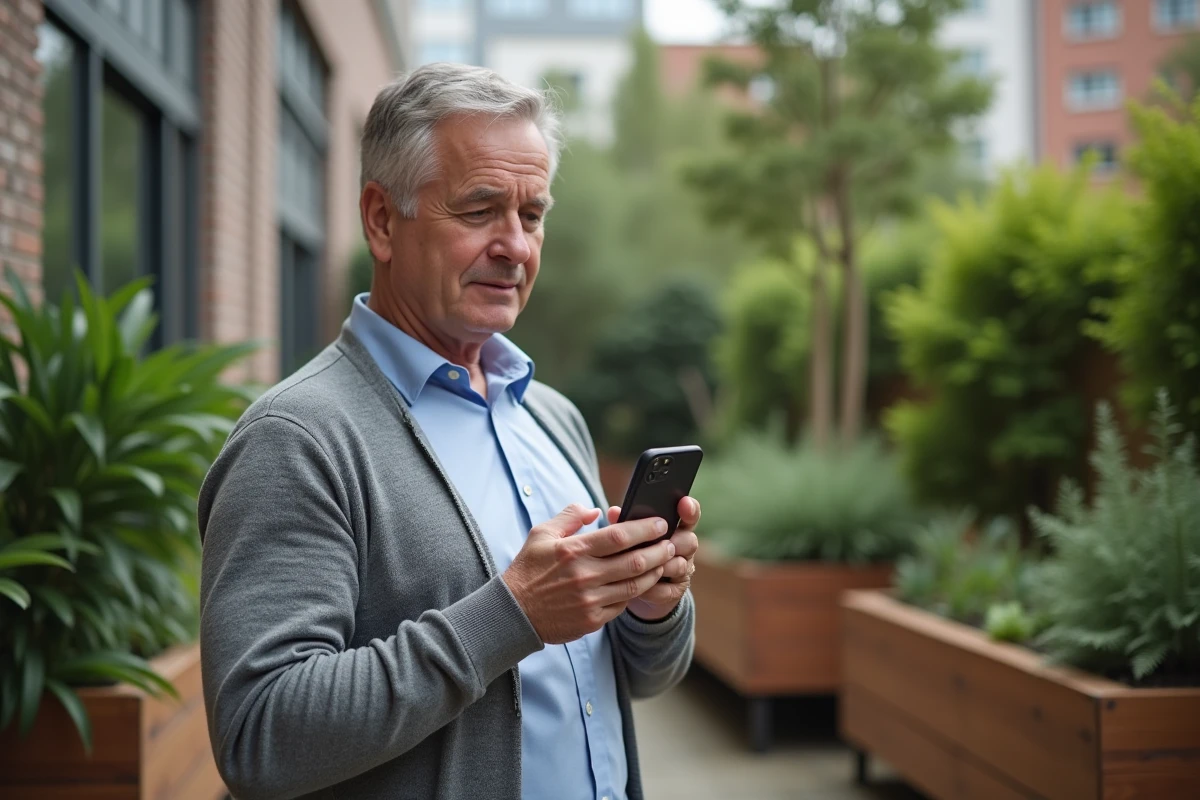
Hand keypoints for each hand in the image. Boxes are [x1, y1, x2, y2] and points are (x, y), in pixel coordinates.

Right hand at [502, 504, 676, 644]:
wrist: (513, 613)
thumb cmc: (528, 569)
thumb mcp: (541, 534)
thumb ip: (570, 517)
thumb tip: (595, 509)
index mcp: (573, 551)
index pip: (619, 536)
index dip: (644, 528)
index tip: (660, 523)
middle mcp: (584, 576)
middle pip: (634, 562)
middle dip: (659, 551)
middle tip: (670, 543)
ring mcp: (589, 600)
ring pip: (634, 585)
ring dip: (654, 572)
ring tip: (664, 562)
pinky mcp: (592, 620)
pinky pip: (622, 605)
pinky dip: (635, 592)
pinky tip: (642, 583)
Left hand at [622, 496, 699, 622]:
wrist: (631, 587)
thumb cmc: (632, 552)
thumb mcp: (630, 537)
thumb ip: (625, 523)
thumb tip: (614, 512)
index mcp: (676, 528)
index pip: (690, 515)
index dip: (689, 509)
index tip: (683, 502)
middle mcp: (684, 548)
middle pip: (690, 541)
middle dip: (673, 542)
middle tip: (659, 542)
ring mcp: (682, 570)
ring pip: (680, 565)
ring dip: (660, 565)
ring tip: (641, 566)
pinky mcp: (675, 591)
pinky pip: (668, 589)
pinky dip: (651, 587)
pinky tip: (637, 585)